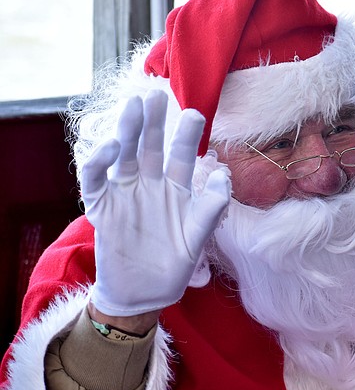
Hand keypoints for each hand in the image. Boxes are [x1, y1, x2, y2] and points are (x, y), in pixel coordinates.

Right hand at [81, 91, 230, 316]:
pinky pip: (96, 179)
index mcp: (175, 188)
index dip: (186, 134)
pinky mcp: (102, 206)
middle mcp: (149, 184)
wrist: (144, 294)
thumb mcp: (197, 237)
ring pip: (124, 154)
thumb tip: (222, 176)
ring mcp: (124, 192)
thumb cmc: (174, 264)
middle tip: (157, 95)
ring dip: (127, 131)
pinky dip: (99, 161)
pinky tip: (111, 147)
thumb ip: (210, 209)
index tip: (195, 113)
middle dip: (154, 121)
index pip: (182, 155)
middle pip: (150, 146)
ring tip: (134, 107)